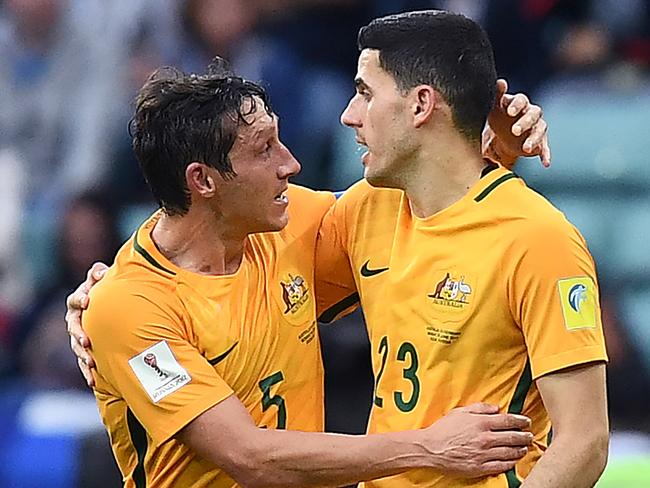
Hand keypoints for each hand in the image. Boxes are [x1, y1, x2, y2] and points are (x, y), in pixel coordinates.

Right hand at [65, 262, 107, 386]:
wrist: (113, 305)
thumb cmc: (109, 289)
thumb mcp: (105, 279)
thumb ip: (100, 274)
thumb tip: (101, 272)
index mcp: (79, 300)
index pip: (76, 299)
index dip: (81, 299)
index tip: (88, 301)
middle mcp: (76, 318)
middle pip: (73, 326)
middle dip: (79, 333)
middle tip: (86, 341)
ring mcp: (79, 335)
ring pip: (77, 346)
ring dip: (83, 355)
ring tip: (91, 363)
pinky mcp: (85, 349)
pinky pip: (84, 361)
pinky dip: (88, 372)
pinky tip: (94, 382)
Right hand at [422, 403, 532, 477]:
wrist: (431, 448)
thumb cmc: (444, 428)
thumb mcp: (460, 411)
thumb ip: (480, 408)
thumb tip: (496, 408)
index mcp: (481, 422)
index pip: (507, 421)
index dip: (520, 421)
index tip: (527, 421)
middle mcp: (485, 438)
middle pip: (512, 437)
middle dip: (524, 436)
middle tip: (530, 435)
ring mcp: (483, 454)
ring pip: (509, 452)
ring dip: (520, 450)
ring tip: (525, 448)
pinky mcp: (480, 467)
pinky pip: (500, 466)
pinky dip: (510, 463)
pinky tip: (514, 460)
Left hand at [483, 79, 550, 168]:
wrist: (503, 135)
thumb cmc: (499, 117)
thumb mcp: (494, 109)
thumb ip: (496, 96)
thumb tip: (499, 82)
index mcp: (519, 104)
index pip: (521, 100)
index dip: (516, 105)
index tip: (509, 112)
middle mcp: (531, 113)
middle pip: (533, 114)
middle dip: (525, 122)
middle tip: (514, 131)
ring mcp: (537, 127)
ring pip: (540, 130)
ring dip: (534, 139)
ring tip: (525, 149)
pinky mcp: (540, 142)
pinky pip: (545, 148)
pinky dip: (546, 155)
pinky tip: (546, 163)